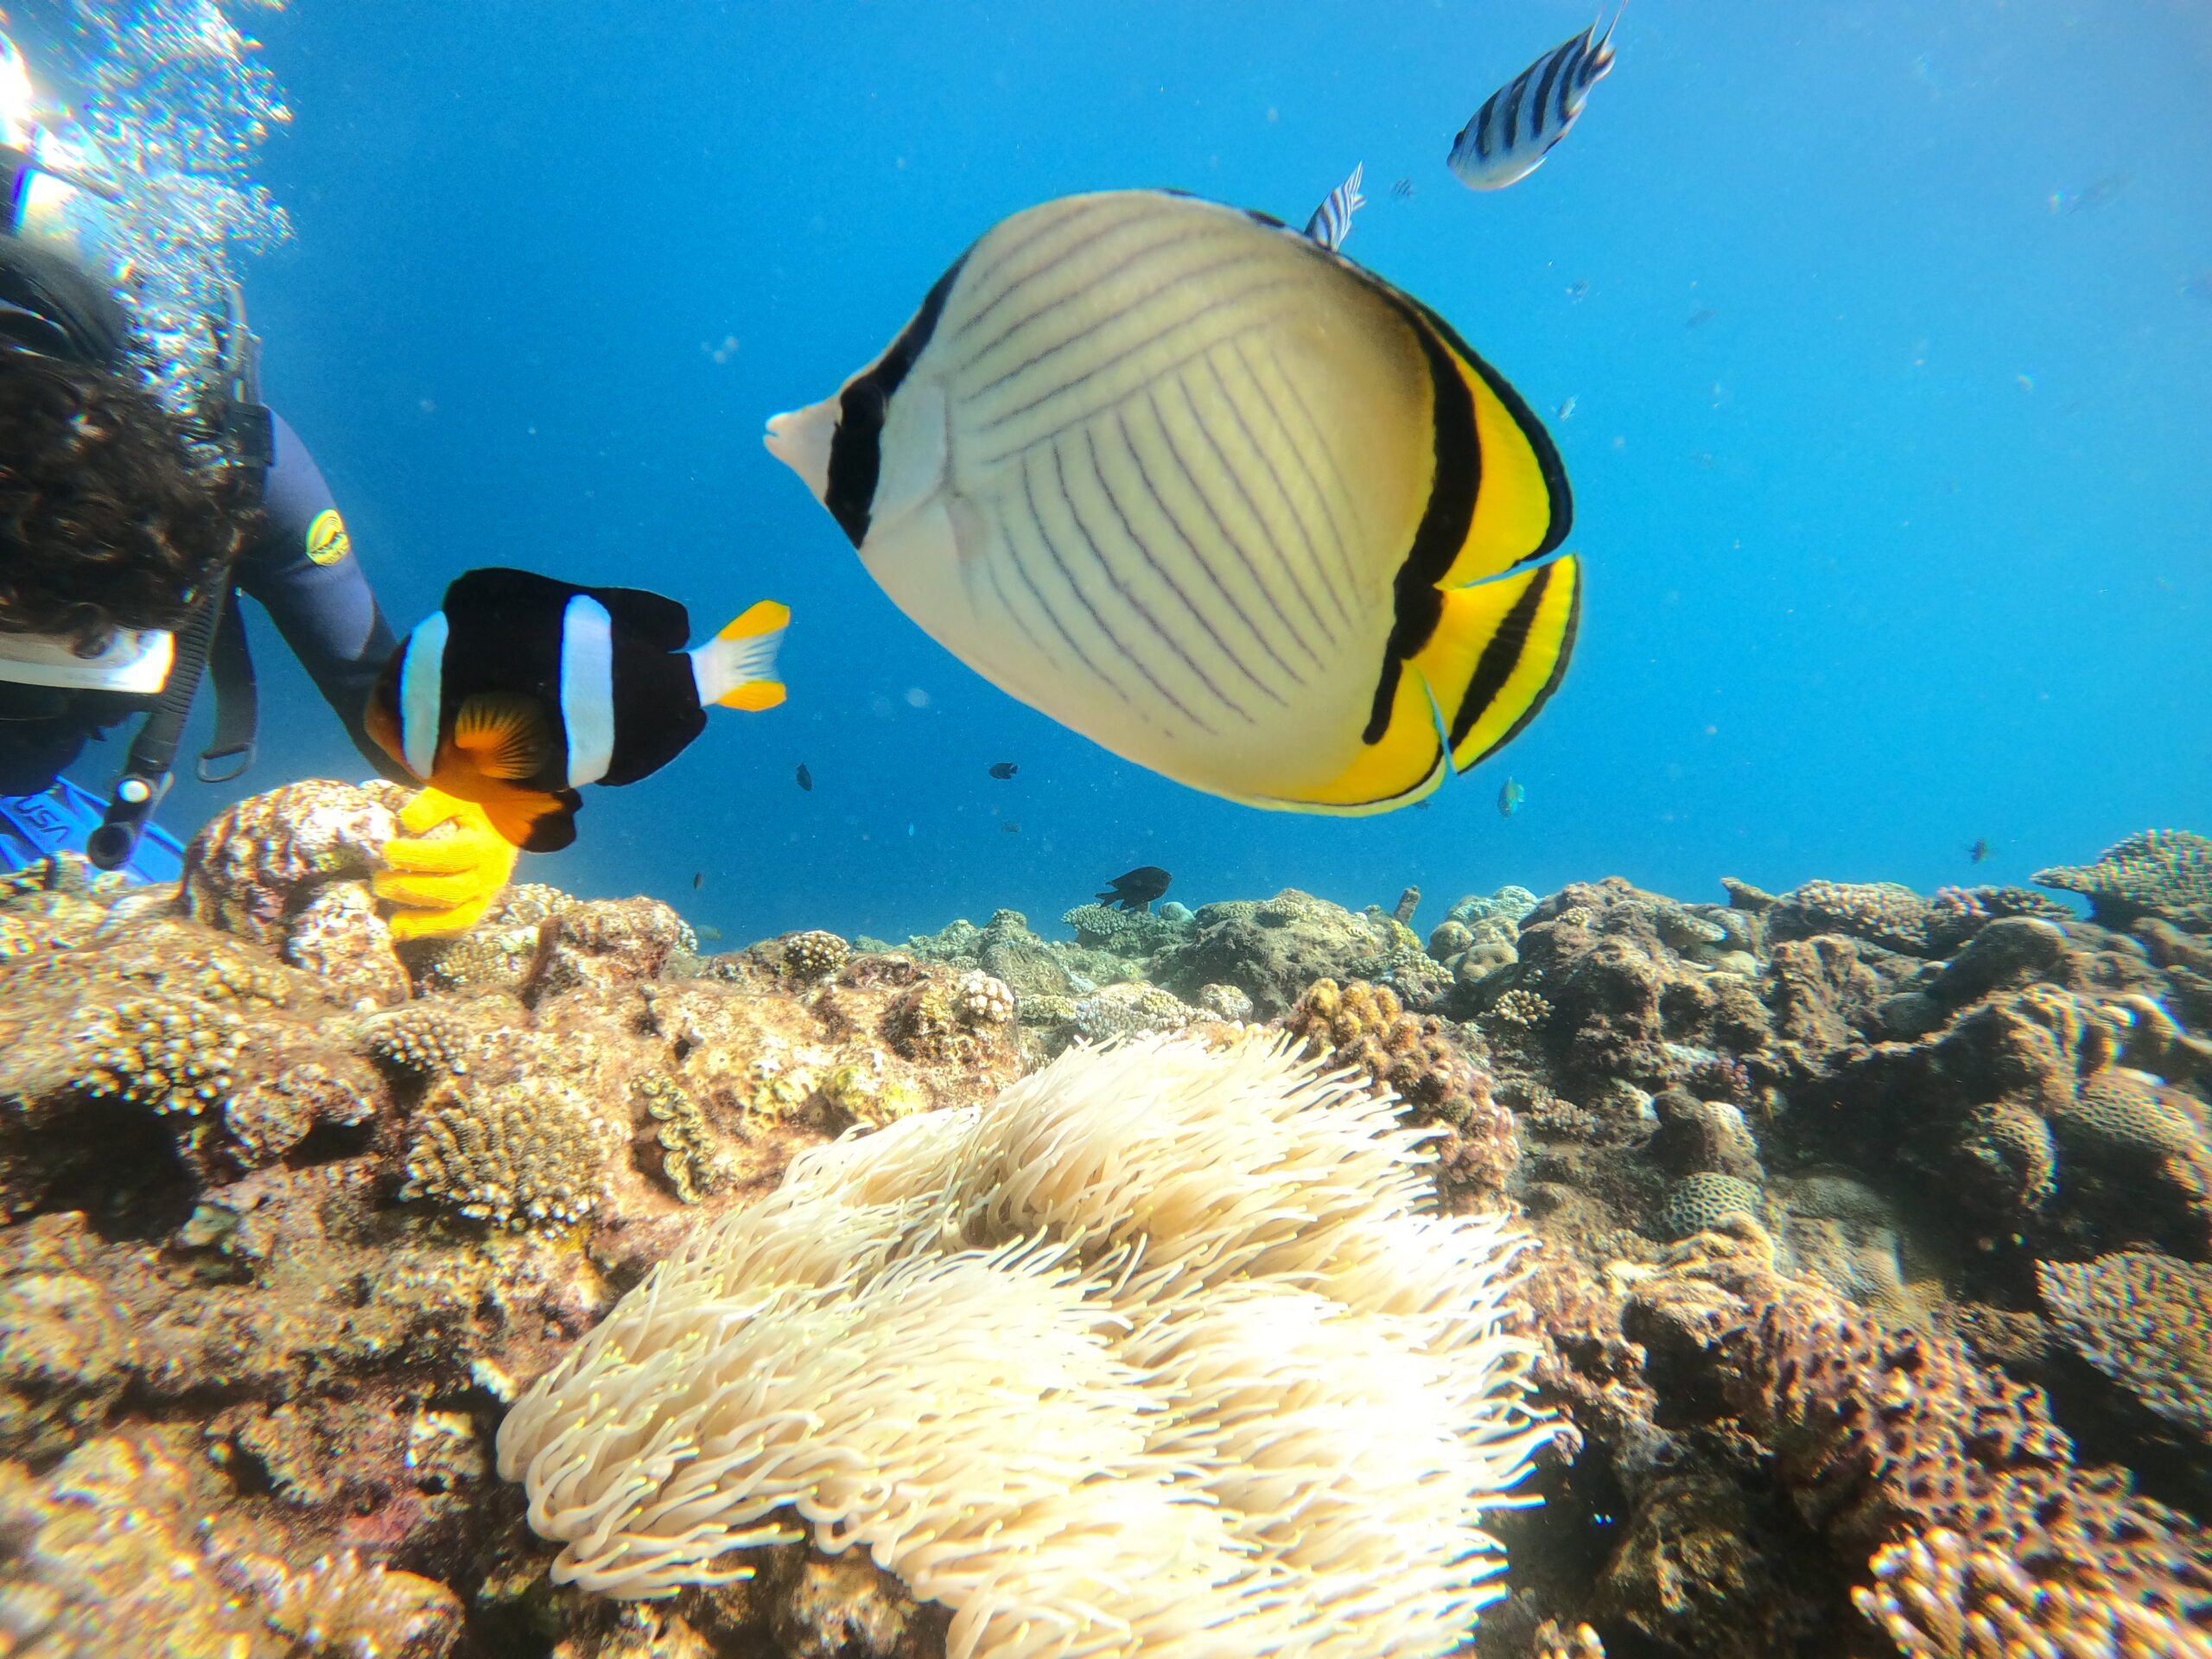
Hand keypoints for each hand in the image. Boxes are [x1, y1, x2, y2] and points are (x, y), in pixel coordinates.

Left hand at [373, 787, 519, 940]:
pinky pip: (457, 928)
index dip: (416, 856)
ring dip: (421, 921)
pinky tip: (403, 928)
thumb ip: (432, 806)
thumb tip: (408, 822)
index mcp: (487, 846)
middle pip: (451, 891)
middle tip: (379, 880)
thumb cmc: (473, 811)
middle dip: (411, 889)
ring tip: (391, 920)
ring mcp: (486, 896)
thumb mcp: (455, 798)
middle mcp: (490, 876)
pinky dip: (431, 931)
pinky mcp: (478, 908)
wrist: (501, 828)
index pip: (450, 855)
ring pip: (458, 919)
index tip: (387, 850)